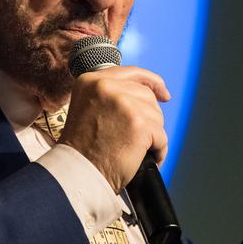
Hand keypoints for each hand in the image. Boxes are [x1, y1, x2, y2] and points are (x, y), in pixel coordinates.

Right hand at [60, 66, 169, 191]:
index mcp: (92, 80)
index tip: (163, 93)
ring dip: (152, 134)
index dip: (152, 82)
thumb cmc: (83, 147)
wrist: (79, 170)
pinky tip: (144, 156)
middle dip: (148, 116)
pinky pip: (161, 136)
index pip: (132, 72)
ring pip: (156, 116)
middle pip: (146, 95)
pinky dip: (158, 150)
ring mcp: (124, 103)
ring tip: (134, 148)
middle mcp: (107, 87)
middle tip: (136, 135)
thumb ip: (110, 94)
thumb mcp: (87, 106)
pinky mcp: (140, 123)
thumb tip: (146, 93)